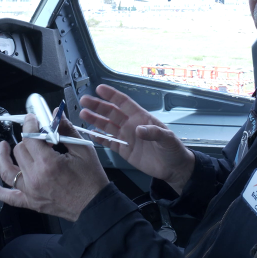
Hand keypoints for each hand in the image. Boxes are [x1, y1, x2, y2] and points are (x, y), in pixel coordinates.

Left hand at [0, 113, 109, 221]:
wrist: (95, 205)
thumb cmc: (91, 181)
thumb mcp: (83, 150)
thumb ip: (66, 130)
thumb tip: (56, 115)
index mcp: (48, 163)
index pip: (30, 137)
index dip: (30, 124)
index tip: (33, 119)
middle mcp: (36, 178)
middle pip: (20, 150)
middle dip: (26, 139)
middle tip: (35, 134)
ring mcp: (31, 191)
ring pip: (9, 169)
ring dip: (4, 157)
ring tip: (3, 147)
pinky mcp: (31, 201)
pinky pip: (9, 197)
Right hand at [79, 84, 194, 193]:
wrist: (173, 168)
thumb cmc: (173, 149)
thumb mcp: (167, 139)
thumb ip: (153, 133)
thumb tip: (139, 130)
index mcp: (141, 117)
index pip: (124, 103)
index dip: (112, 95)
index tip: (100, 89)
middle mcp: (131, 125)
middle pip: (111, 112)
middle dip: (98, 106)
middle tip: (84, 100)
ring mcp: (126, 137)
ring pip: (107, 126)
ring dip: (95, 120)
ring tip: (83, 114)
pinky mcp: (124, 150)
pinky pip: (109, 142)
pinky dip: (100, 138)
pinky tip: (91, 134)